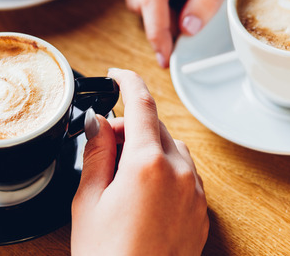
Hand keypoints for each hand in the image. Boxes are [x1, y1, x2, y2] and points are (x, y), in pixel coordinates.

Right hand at [71, 68, 207, 254]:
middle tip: (103, 143)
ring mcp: (195, 194)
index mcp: (148, 164)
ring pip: (174, 150)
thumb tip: (98, 123)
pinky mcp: (201, 213)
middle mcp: (180, 173)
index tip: (117, 75)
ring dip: (150, 149)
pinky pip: (186, 176)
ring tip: (120, 177)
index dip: (127, 82)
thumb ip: (96, 153)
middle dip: (131, 126)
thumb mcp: (88, 201)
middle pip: (157, 128)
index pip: (140, 105)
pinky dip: (166, 172)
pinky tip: (142, 196)